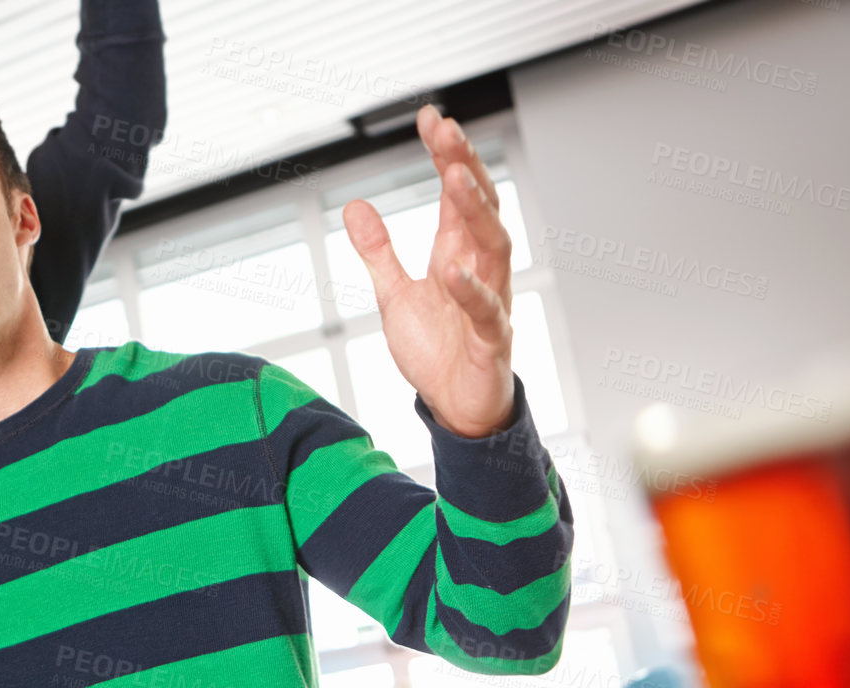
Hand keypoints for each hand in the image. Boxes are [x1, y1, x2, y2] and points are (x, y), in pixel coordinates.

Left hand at [345, 105, 514, 438]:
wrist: (456, 407)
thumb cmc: (436, 350)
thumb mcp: (394, 295)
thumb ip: (378, 252)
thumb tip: (354, 206)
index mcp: (458, 254)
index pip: (456, 194)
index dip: (446, 155)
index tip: (431, 118)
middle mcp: (480, 270)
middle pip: (481, 207)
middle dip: (464, 167)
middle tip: (446, 132)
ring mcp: (491, 302)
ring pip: (495, 247)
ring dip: (474, 212)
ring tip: (455, 179)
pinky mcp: (490, 341)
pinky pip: (487, 312)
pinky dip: (471, 291)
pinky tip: (453, 271)